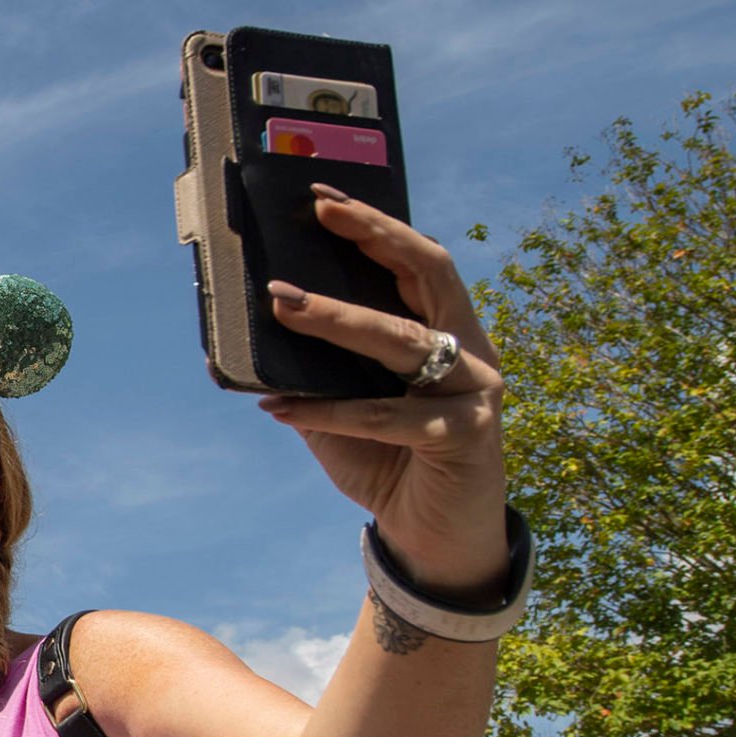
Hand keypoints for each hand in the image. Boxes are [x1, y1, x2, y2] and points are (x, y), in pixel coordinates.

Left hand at [258, 185, 507, 594]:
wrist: (431, 539)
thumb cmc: (387, 462)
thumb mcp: (344, 408)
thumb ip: (318, 369)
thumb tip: (259, 326)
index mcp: (447, 331)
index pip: (417, 261)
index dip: (376, 225)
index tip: (323, 197)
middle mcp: (471, 351)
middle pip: (426, 274)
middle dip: (370, 238)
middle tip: (317, 215)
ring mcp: (476, 391)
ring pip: (403, 340)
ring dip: (337, 319)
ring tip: (280, 303)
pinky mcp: (466, 436)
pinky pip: (386, 415)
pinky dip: (328, 411)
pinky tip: (279, 409)